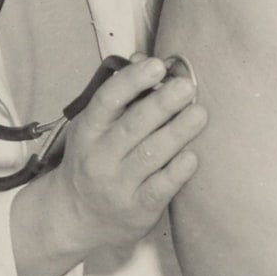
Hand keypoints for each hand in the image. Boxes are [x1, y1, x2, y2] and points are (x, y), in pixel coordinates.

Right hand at [23, 55, 205, 263]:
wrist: (76, 216)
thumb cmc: (94, 159)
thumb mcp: (96, 126)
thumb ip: (121, 94)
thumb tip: (144, 58)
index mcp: (89, 130)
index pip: (108, 100)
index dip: (133, 81)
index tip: (157, 65)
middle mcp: (100, 157)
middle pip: (133, 126)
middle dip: (162, 104)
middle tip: (187, 87)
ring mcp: (118, 185)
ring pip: (151, 155)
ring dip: (177, 132)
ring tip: (199, 113)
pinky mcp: (138, 209)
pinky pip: (159, 189)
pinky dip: (176, 172)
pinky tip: (192, 157)